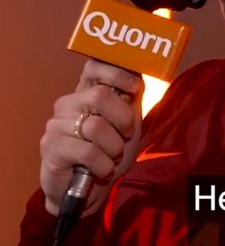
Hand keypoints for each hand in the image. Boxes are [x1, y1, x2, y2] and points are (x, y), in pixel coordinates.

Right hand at [39, 59, 144, 216]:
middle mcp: (68, 103)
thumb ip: (132, 97)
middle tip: (124, 135)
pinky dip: (103, 165)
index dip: (117, 73)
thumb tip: (141, 69)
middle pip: (100, 96)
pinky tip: (101, 170)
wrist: (89, 189)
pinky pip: (88, 152)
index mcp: (87, 92)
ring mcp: (55, 124)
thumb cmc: (109, 151)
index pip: (94, 67)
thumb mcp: (128, 122)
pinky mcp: (50, 147)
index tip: (135, 88)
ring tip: (110, 156)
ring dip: (113, 147)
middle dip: (123, 120)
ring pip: (96, 126)